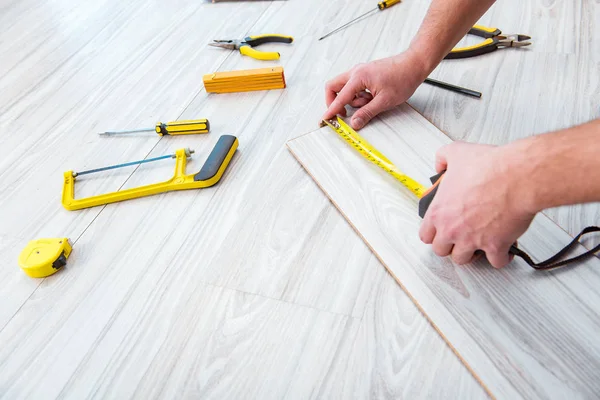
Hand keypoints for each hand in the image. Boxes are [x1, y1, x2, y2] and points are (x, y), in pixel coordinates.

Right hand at [322, 50, 427, 129]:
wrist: (413, 65)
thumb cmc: (402, 78)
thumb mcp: (384, 101)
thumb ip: (366, 113)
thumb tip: (354, 123)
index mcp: (358, 77)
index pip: (339, 97)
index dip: (331, 110)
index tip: (326, 119)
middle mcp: (356, 72)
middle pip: (333, 87)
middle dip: (334, 101)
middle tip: (342, 113)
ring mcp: (360, 72)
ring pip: (344, 88)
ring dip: (352, 100)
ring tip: (369, 103)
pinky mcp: (365, 74)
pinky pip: (353, 86)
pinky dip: (358, 95)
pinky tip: (371, 98)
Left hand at [418, 142, 537, 267]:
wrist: (516, 176)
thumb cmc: (489, 166)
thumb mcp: (456, 152)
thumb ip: (442, 158)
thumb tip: (440, 165)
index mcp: (439, 211)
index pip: (425, 234)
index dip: (433, 233)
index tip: (440, 231)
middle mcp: (452, 229)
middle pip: (441, 251)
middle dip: (450, 245)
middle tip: (459, 237)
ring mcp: (472, 240)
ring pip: (464, 260)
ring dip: (471, 253)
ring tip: (477, 244)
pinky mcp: (495, 246)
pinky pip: (496, 262)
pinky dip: (501, 258)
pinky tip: (503, 250)